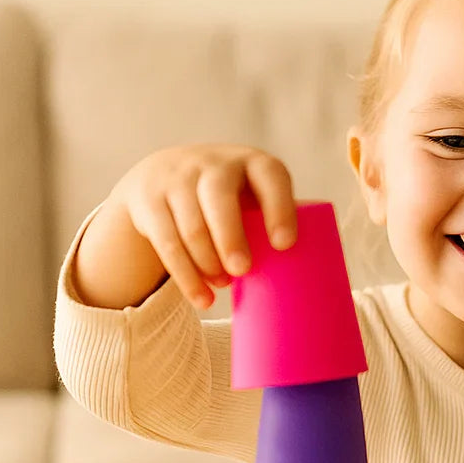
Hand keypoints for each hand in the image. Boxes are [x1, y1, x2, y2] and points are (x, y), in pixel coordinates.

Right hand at [105, 144, 297, 308]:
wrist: (162, 177)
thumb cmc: (230, 200)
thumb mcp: (251, 197)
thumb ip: (274, 223)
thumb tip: (314, 282)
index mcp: (252, 163)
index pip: (270, 176)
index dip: (279, 208)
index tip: (284, 245)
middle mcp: (212, 163)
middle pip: (218, 198)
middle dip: (230, 236)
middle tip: (242, 270)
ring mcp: (176, 178)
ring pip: (189, 224)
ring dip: (207, 261)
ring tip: (224, 285)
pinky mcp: (148, 200)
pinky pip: (166, 241)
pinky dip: (185, 275)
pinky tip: (202, 299)